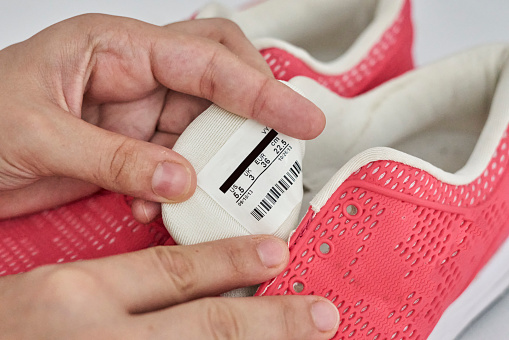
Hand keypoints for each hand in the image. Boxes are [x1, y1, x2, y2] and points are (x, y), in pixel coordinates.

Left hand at [0, 14, 324, 220]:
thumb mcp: (36, 132)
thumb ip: (112, 157)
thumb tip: (177, 178)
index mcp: (116, 48)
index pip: (206, 59)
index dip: (259, 88)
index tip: (298, 115)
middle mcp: (136, 77)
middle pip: (221, 84)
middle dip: (257, 113)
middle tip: (283, 145)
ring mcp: (139, 116)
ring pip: (206, 131)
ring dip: (220, 164)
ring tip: (228, 191)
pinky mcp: (136, 150)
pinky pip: (181, 165)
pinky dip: (185, 189)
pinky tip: (167, 205)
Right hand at [0, 236, 338, 338]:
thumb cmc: (3, 326)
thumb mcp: (42, 294)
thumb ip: (111, 288)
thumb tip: (182, 287)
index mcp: (72, 296)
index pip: (172, 271)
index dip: (231, 261)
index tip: (275, 252)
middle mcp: (96, 339)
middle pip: (206, 328)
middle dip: (272, 322)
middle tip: (321, 314)